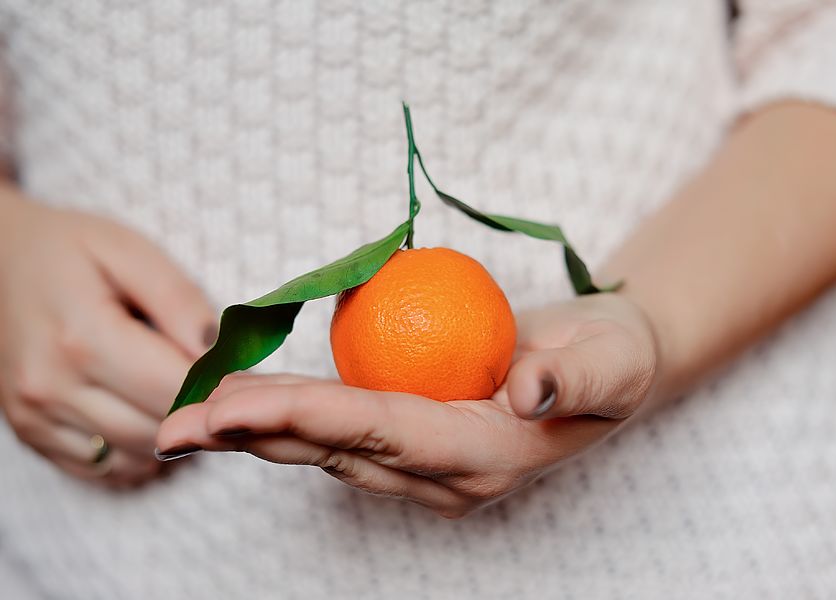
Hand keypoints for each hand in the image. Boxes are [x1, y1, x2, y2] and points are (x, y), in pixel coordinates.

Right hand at [0, 184, 215, 486]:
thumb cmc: (70, 249)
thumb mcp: (130, 251)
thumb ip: (179, 300)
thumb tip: (219, 352)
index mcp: (81, 337)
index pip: (174, 389)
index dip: (220, 386)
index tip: (242, 371)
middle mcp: (51, 387)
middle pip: (159, 430)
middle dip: (201, 412)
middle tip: (222, 386)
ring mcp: (35, 417)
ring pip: (137, 457)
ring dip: (174, 435)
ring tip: (185, 394)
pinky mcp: (30, 434)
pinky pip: (106, 469)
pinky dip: (140, 452)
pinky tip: (151, 414)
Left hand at [156, 292, 658, 516]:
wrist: (610, 364)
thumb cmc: (614, 358)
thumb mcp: (613, 362)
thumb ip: (574, 378)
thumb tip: (529, 390)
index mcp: (487, 456)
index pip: (384, 432)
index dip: (308, 415)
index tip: (234, 407)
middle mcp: (448, 474)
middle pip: (339, 450)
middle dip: (257, 436)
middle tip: (176, 424)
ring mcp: (431, 464)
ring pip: (331, 448)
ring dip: (260, 431)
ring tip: (191, 417)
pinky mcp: (419, 444)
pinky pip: (344, 433)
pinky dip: (291, 418)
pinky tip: (246, 405)